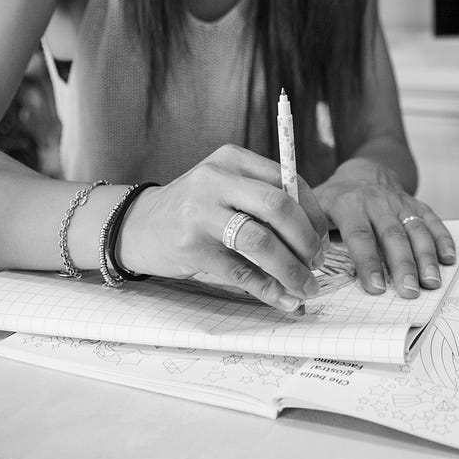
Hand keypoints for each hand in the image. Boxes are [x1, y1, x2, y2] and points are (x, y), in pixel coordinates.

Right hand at [116, 145, 330, 312]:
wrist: (135, 225)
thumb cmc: (194, 209)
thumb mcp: (225, 188)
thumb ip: (263, 202)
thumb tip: (315, 240)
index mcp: (233, 159)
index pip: (288, 181)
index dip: (313, 215)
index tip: (323, 241)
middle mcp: (217, 179)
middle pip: (279, 207)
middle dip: (307, 241)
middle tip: (318, 264)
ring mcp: (201, 212)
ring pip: (261, 241)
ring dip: (291, 269)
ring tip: (306, 287)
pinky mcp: (191, 247)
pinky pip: (240, 272)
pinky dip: (268, 289)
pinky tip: (283, 299)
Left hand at [315, 158, 456, 297]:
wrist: (363, 172)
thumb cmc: (334, 199)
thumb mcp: (314, 207)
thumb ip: (309, 232)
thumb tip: (303, 265)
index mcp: (348, 204)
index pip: (360, 235)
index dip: (368, 262)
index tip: (376, 288)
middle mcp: (377, 202)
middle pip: (393, 235)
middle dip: (403, 265)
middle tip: (410, 291)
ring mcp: (400, 203)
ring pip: (416, 229)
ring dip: (426, 257)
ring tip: (432, 282)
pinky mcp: (416, 205)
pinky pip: (433, 220)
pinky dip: (443, 239)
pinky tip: (448, 259)